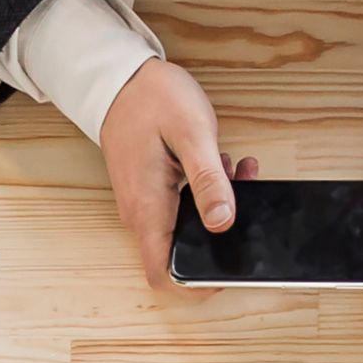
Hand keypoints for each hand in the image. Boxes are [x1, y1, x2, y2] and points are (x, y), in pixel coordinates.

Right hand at [100, 58, 257, 289]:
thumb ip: (209, 181)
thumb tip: (223, 222)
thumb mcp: (191, 133)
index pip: (164, 276)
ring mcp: (145, 206)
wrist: (118, 77)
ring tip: (236, 172)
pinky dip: (207, 196)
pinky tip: (222, 167)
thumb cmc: (150, 98)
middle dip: (221, 236)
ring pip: (187, 230)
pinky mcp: (151, 194)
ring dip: (217, 210)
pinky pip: (182, 211)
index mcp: (149, 210)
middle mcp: (142, 216)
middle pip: (183, 254)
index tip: (227, 269)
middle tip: (244, 199)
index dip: (196, 285)